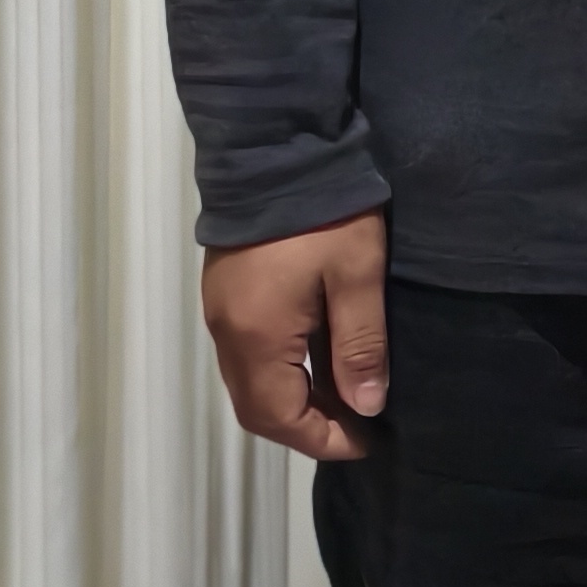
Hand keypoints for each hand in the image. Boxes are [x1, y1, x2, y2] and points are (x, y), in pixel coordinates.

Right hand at [202, 208, 390, 461]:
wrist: (275, 145)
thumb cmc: (325, 213)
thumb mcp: (358, 276)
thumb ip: (361, 346)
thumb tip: (367, 407)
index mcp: (257, 337)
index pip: (280, 417)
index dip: (322, 439)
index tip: (366, 441)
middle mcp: (228, 333)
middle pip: (257, 408)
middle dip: (305, 426)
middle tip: (356, 424)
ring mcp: (220, 311)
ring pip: (249, 382)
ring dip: (292, 399)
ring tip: (344, 394)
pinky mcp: (224, 291)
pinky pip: (246, 353)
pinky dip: (279, 371)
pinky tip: (317, 358)